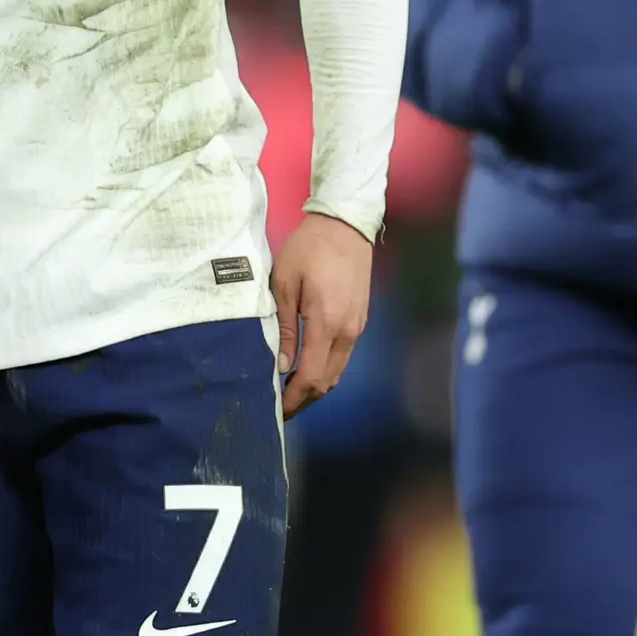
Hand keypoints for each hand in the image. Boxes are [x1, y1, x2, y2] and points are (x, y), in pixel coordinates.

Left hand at [271, 213, 375, 415]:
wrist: (344, 226)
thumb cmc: (308, 249)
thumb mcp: (285, 285)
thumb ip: (286, 328)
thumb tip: (283, 366)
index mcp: (327, 323)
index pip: (311, 376)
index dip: (294, 398)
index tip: (277, 409)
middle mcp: (348, 331)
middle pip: (327, 381)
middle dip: (304, 399)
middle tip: (280, 406)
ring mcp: (357, 327)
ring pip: (337, 371)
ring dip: (315, 386)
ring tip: (290, 390)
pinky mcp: (360, 321)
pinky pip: (342, 356)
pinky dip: (325, 369)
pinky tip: (307, 366)